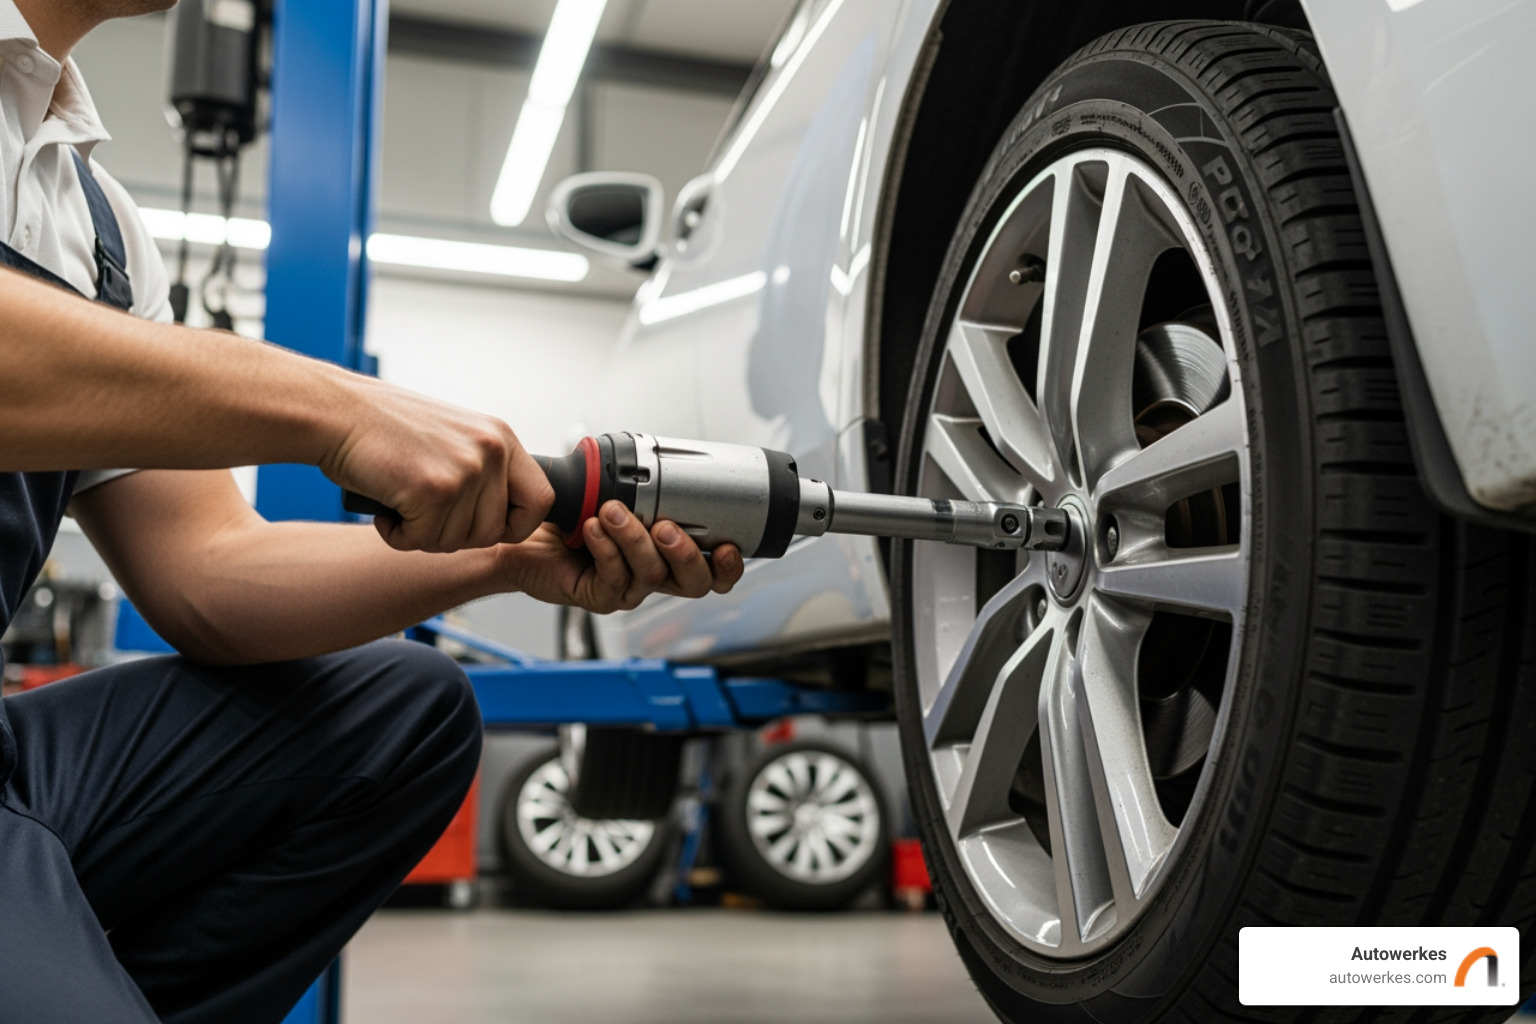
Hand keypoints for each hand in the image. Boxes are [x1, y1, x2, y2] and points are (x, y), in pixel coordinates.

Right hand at [319, 378, 553, 552]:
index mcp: (500, 438)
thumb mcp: (453, 438)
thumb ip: (483, 469)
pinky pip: (424, 541)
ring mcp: (465, 470)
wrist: (336, 412)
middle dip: (456, 535)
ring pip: (458, 541)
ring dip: (423, 534)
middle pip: (495, 531)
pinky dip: (398, 536)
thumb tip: (504, 517)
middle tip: (422, 513)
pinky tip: (385, 509)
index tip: (488, 528)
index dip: (517, 526)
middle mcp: (491, 452)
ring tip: (400, 502)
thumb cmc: (383, 428)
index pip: (541, 500)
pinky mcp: (434, 490)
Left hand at [502, 500, 743, 612]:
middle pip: (694, 583)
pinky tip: (592, 529)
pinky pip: (612, 577)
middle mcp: (651, 574)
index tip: (730, 546)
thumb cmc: (566, 516)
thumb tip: (656, 455)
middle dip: (686, 554)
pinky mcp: (597, 596)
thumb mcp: (611, 492)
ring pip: (650, 574)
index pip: (712, 569)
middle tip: (665, 527)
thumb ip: (639, 484)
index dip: (728, 565)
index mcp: (666, 554)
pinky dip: (605, 549)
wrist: (522, 535)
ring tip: (612, 512)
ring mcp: (626, 588)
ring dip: (634, 539)